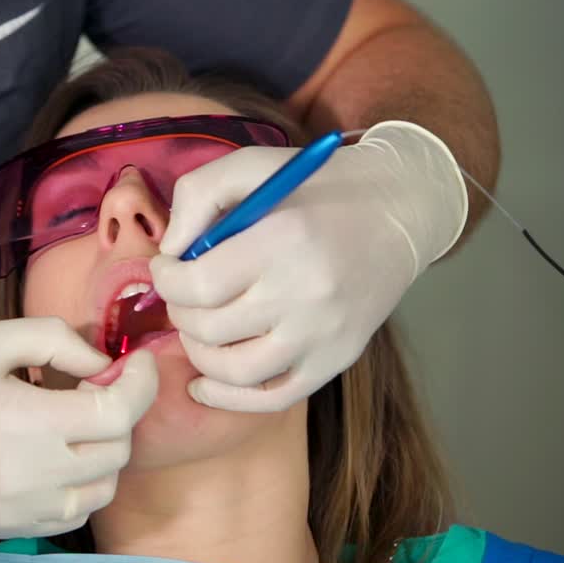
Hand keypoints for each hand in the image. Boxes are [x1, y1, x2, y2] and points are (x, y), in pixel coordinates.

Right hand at [0, 317, 158, 541]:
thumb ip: (54, 340)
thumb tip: (101, 362)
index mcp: (30, 422)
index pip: (120, 412)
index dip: (141, 382)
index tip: (137, 360)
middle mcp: (36, 475)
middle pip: (117, 449)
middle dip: (119, 410)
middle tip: (95, 383)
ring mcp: (25, 509)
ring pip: (103, 487)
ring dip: (105, 451)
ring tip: (74, 421)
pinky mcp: (11, 528)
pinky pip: (73, 513)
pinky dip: (82, 484)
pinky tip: (57, 456)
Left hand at [151, 121, 466, 411]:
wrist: (398, 211)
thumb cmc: (314, 187)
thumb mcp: (250, 164)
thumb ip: (197, 195)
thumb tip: (170, 251)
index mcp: (284, 240)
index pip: (198, 285)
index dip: (165, 279)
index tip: (167, 266)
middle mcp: (307, 293)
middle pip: (210, 327)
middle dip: (179, 310)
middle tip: (182, 292)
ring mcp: (326, 334)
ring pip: (234, 370)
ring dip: (197, 352)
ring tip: (196, 327)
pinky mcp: (338, 359)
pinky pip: (273, 398)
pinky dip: (228, 397)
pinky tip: (203, 383)